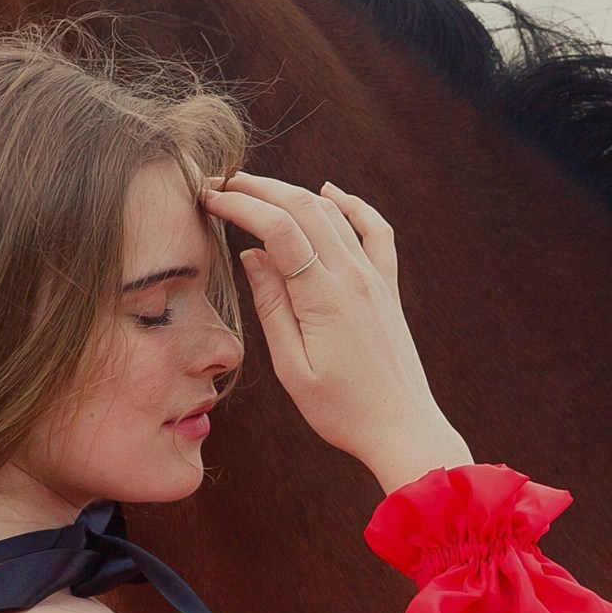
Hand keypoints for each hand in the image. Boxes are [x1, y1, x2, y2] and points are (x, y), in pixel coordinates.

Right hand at [202, 173, 471, 494]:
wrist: (401, 428)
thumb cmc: (342, 410)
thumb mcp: (292, 367)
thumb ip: (271, 307)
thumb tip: (252, 256)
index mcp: (324, 297)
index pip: (277, 229)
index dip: (240, 206)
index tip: (209, 198)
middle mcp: (353, 276)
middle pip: (304, 207)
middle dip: (259, 189)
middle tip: (222, 184)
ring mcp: (375, 278)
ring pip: (333, 213)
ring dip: (294, 192)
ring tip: (257, 187)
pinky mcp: (387, 286)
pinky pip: (374, 230)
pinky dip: (352, 204)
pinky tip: (332, 192)